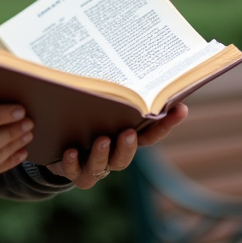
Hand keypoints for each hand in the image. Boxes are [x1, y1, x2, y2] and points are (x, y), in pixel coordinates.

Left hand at [46, 103, 187, 188]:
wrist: (61, 147)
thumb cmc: (87, 120)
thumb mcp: (101, 108)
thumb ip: (115, 98)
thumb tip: (130, 70)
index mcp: (125, 141)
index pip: (150, 136)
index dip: (166, 125)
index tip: (180, 108)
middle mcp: (112, 157)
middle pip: (124, 158)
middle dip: (127, 146)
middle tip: (128, 132)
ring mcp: (93, 168)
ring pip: (100, 166)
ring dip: (101, 154)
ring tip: (101, 140)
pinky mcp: (73, 173)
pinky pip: (72, 172)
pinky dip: (72, 163)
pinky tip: (71, 151)